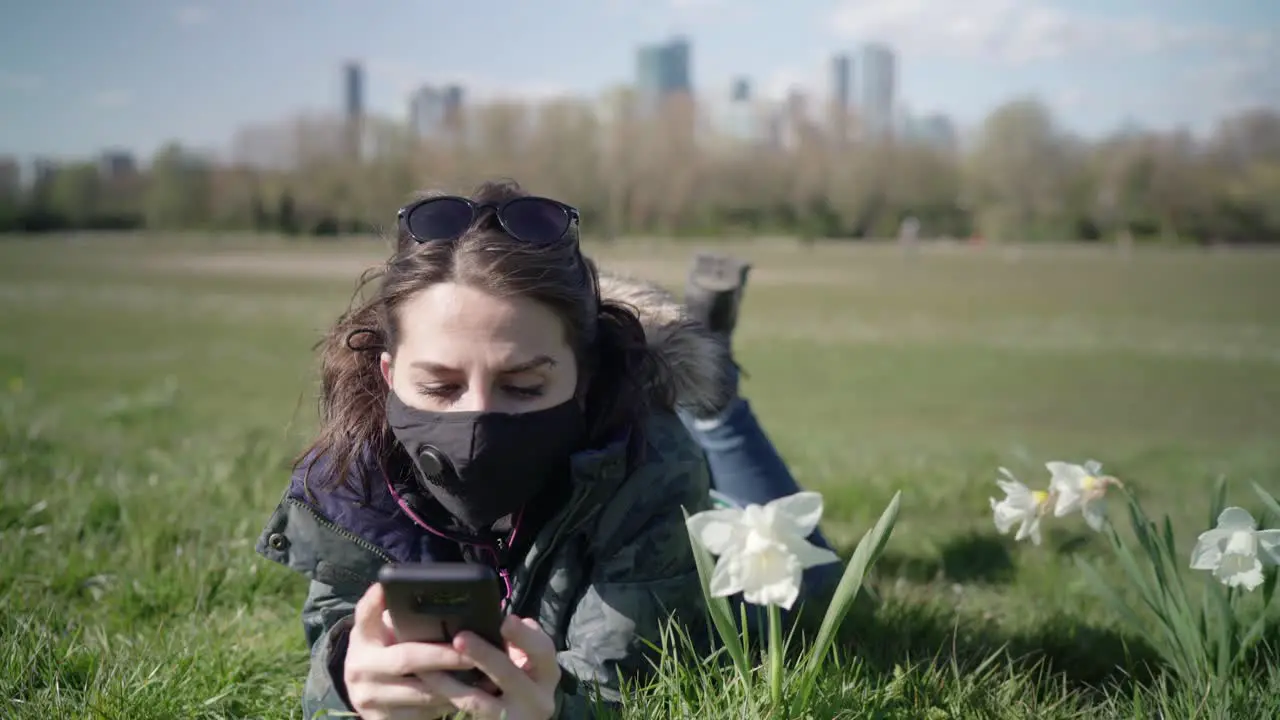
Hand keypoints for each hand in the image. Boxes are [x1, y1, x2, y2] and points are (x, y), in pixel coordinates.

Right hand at [343, 583, 476, 719]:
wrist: (367, 693)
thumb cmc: (386, 651)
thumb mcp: (384, 631)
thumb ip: (398, 614)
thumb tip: (424, 593)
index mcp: (361, 638)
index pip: (365, 614)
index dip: (374, 602)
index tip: (386, 588)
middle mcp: (359, 668)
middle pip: (406, 658)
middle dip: (444, 656)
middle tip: (473, 652)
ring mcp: (368, 698)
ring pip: (420, 692)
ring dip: (454, 684)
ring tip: (482, 673)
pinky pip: (423, 713)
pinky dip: (448, 704)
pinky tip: (468, 694)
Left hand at [418, 614, 561, 719]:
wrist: (519, 718)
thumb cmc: (520, 683)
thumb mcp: (526, 663)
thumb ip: (518, 642)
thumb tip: (500, 616)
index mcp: (547, 674)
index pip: (543, 651)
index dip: (524, 635)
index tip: (506, 620)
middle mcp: (537, 699)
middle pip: (509, 674)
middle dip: (483, 654)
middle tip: (460, 638)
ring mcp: (515, 717)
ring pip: (478, 699)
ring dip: (451, 682)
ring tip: (428, 667)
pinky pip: (466, 711)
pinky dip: (447, 695)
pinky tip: (430, 682)